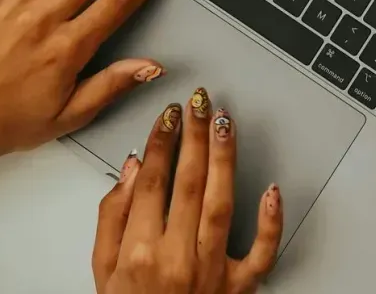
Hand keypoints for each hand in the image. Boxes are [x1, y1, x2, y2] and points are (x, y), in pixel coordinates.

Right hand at [93, 92, 282, 293]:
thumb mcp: (102, 273)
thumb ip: (111, 218)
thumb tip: (132, 169)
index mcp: (139, 254)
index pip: (153, 181)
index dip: (162, 141)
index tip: (168, 115)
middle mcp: (177, 259)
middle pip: (188, 183)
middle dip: (194, 135)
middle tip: (199, 101)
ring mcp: (212, 272)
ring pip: (222, 203)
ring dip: (224, 158)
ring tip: (225, 122)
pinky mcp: (239, 287)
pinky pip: (261, 252)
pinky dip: (270, 222)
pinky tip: (273, 188)